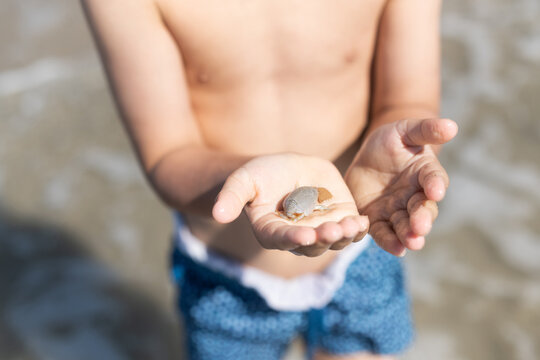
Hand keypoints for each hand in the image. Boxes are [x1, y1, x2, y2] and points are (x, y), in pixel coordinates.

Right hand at [213, 153, 368, 256]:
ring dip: (344, 236)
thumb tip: (217, 215)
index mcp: (273, 232)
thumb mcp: (243, 181)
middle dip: (323, 238)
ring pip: (335, 240)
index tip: (303, 235)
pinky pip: (351, 228)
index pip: (282, 239)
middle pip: (313, 244)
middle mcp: (298, 236)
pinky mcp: (339, 217)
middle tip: (332, 230)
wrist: (285, 169)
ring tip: (353, 226)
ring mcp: (321, 229)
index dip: (293, 238)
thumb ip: (231, 197)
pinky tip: (364, 223)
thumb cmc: (260, 175)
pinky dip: (358, 228)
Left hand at [345, 118, 457, 255]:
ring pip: (405, 226)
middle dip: (422, 218)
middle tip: (421, 226)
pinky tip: (396, 249)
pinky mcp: (378, 220)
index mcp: (425, 173)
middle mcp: (415, 196)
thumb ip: (425, 129)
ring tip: (412, 243)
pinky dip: (390, 242)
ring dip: (409, 235)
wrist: (366, 158)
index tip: (436, 190)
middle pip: (422, 210)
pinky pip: (384, 233)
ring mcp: (397, 210)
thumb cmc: (390, 141)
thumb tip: (451, 126)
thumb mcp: (405, 130)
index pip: (433, 179)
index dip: (435, 185)